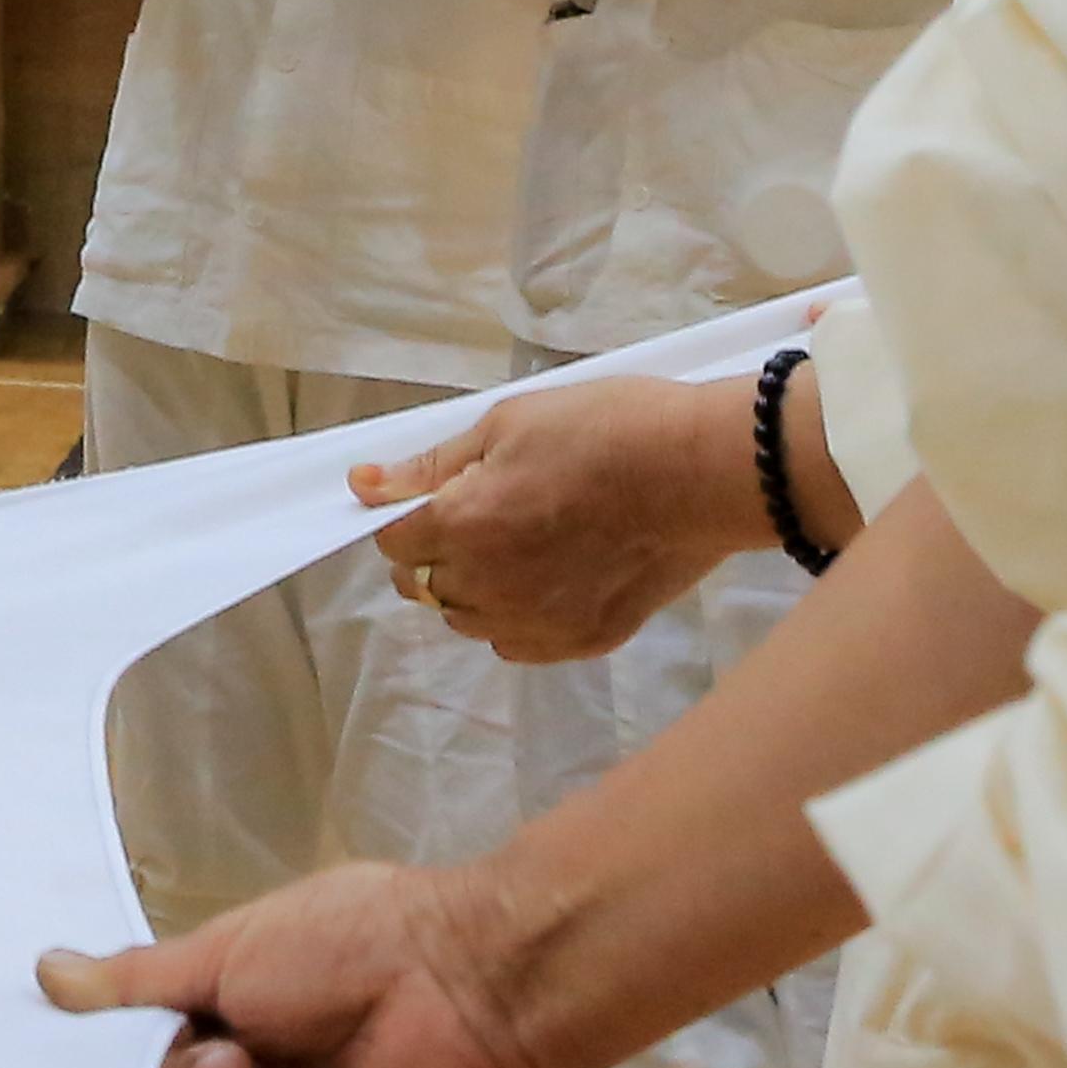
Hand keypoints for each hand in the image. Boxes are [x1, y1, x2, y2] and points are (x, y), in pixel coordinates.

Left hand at [344, 368, 767, 662]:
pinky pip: (518, 643)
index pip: (395, 543)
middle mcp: (488, 585)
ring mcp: (536, 621)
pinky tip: (548, 581)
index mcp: (462, 526)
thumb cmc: (605, 430)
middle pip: (426, 586)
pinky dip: (517, 618)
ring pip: (469, 619)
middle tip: (482, 517)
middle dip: (436, 554)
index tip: (438, 500)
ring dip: (475, 589)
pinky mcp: (582, 641)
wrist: (702, 470)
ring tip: (521, 546)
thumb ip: (433, 466)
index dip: (407, 519)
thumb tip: (364, 485)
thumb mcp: (508, 424)